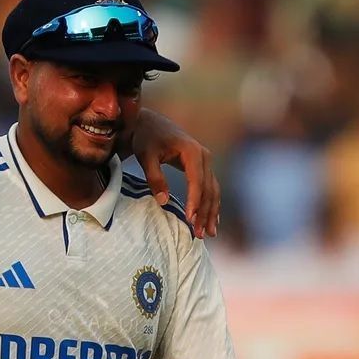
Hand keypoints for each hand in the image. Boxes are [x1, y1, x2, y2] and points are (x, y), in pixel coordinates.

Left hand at [130, 108, 219, 238]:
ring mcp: (205, 161)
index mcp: (192, 152)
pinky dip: (210, 205)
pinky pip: (210, 188)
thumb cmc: (145, 138)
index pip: (197, 181)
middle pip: (209, 189)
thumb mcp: (145, 156)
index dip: (194, 201)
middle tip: (200, 234)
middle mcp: (204, 156)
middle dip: (205, 213)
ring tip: (207, 233)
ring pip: (213, 191)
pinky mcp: (202, 167)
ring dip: (211, 212)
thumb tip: (163, 201)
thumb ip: (154, 177)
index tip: (190, 219)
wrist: (148, 123)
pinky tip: (210, 221)